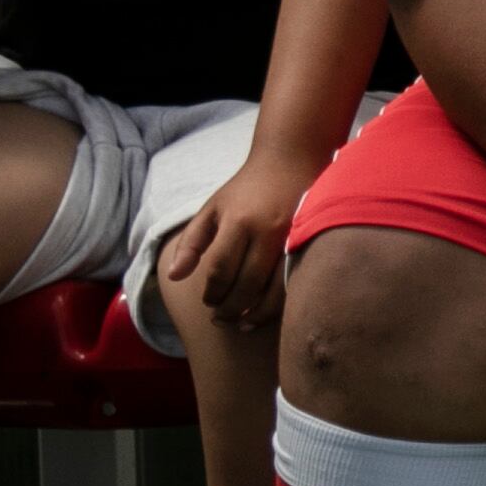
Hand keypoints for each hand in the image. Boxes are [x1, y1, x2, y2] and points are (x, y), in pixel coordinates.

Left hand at [154, 146, 318, 336]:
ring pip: (274, 289)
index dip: (211, 292)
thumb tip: (174, 277)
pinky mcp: (311, 245)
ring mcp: (293, 240)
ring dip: (256, 313)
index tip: (207, 302)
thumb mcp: (212, 209)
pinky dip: (279, 303)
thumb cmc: (247, 188)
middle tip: (221, 320)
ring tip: (242, 323)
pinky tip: (266, 312)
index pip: (221, 269)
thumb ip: (192, 242)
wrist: (292, 162)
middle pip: (246, 284)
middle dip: (230, 308)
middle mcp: (267, 232)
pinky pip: (293, 283)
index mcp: (239, 222)